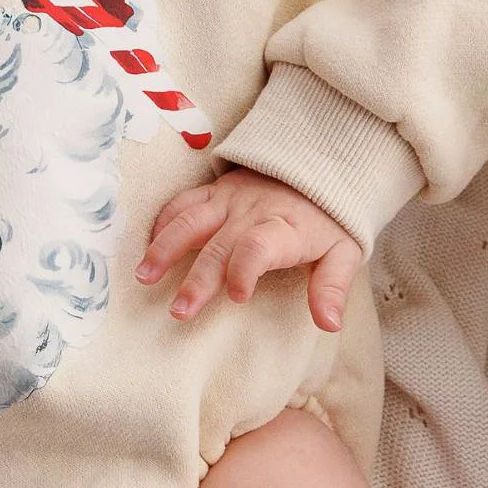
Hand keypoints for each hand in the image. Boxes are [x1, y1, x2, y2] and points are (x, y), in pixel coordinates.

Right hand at [137, 171, 364, 330]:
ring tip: (144, 276)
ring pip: (190, 221)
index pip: (258, 247)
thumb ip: (332, 288)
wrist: (321, 164)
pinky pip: (183, 201)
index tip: (237, 297)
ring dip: (165, 249)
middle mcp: (251, 213)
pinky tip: (146, 245)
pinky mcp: (215, 190)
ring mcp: (229, 199)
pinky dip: (163, 221)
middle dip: (197, 279)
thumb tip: (329, 324)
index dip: (244, 270)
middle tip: (179, 311)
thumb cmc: (329, 219)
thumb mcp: (344, 253)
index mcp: (284, 229)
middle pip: (219, 246)